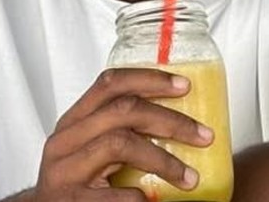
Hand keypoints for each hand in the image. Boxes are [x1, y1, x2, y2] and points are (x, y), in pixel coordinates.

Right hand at [29, 68, 213, 199]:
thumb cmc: (77, 185)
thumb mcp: (89, 149)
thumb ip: (118, 130)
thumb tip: (180, 119)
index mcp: (73, 122)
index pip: (109, 84)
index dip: (149, 79)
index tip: (184, 85)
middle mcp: (64, 142)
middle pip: (122, 111)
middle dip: (170, 121)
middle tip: (204, 135)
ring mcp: (64, 172)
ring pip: (119, 144)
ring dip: (164, 161)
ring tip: (190, 178)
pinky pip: (118, 193)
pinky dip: (143, 197)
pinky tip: (154, 201)